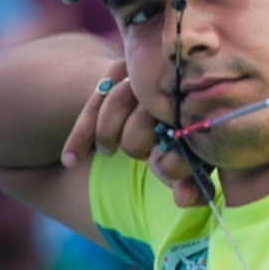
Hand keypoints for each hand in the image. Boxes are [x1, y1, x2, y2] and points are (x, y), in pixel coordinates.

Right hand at [60, 59, 212, 207]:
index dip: (168, 158)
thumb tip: (181, 200)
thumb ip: (190, 184)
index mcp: (197, 108)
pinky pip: (94, 102)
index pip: (180, 130)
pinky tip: (71, 160)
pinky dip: (81, 134)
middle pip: (145, 114)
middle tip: (141, 155)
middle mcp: (173, 86)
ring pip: (115, 102)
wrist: (166, 98)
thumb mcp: (190, 164)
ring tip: (107, 153)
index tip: (157, 167)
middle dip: (137, 143)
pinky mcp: (121, 68)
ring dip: (107, 135)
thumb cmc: (182, 140)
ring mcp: (147, 75)